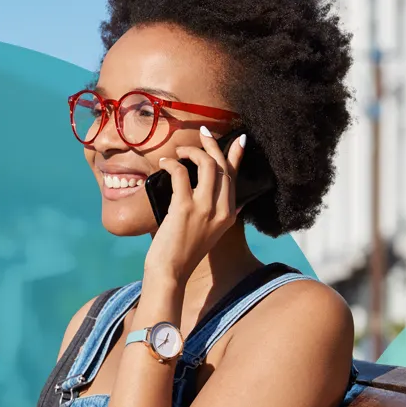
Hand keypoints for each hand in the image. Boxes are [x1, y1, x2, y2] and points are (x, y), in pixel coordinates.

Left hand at [144, 127, 246, 284]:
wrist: (171, 272)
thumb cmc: (183, 253)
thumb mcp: (209, 233)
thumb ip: (218, 216)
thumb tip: (227, 203)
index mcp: (228, 215)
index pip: (235, 178)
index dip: (236, 156)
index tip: (240, 139)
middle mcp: (221, 210)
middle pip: (222, 167)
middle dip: (213, 145)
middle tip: (202, 134)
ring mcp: (204, 209)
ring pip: (207, 165)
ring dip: (192, 152)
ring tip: (179, 151)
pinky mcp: (184, 208)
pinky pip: (181, 174)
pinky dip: (172, 164)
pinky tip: (165, 163)